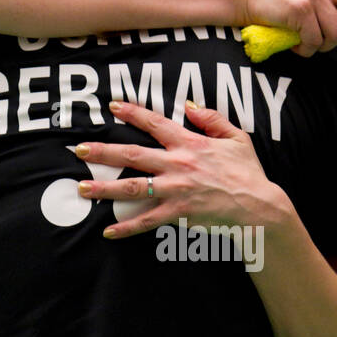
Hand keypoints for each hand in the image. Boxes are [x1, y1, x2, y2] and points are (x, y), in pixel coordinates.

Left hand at [75, 99, 289, 238]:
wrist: (257, 206)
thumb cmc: (248, 173)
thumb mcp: (236, 138)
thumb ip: (212, 119)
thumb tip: (189, 105)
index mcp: (190, 143)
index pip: (155, 124)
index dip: (133, 113)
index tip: (112, 106)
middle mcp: (177, 164)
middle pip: (132, 155)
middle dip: (103, 152)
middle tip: (79, 151)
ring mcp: (175, 190)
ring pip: (132, 187)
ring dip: (104, 188)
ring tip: (82, 188)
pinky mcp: (177, 213)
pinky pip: (147, 220)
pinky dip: (127, 228)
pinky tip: (108, 231)